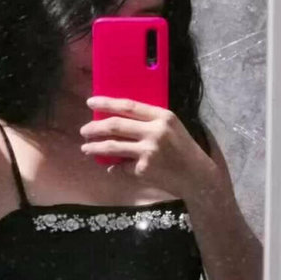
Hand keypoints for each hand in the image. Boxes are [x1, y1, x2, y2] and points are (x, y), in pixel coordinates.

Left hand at [79, 96, 210, 199]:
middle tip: (83, 130)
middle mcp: (154, 132)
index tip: (91, 103)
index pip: (128, 105)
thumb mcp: (172, 127)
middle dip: (95, 128)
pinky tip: (111, 167)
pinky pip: (121, 167)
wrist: (197, 176)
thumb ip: (149, 121)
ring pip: (113, 147)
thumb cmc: (183, 149)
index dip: (107, 103)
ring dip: (95, 147)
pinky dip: (114, 168)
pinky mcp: (143, 169)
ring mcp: (148, 152)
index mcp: (162, 116)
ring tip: (85, 148)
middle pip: (115, 125)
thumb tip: (118, 119)